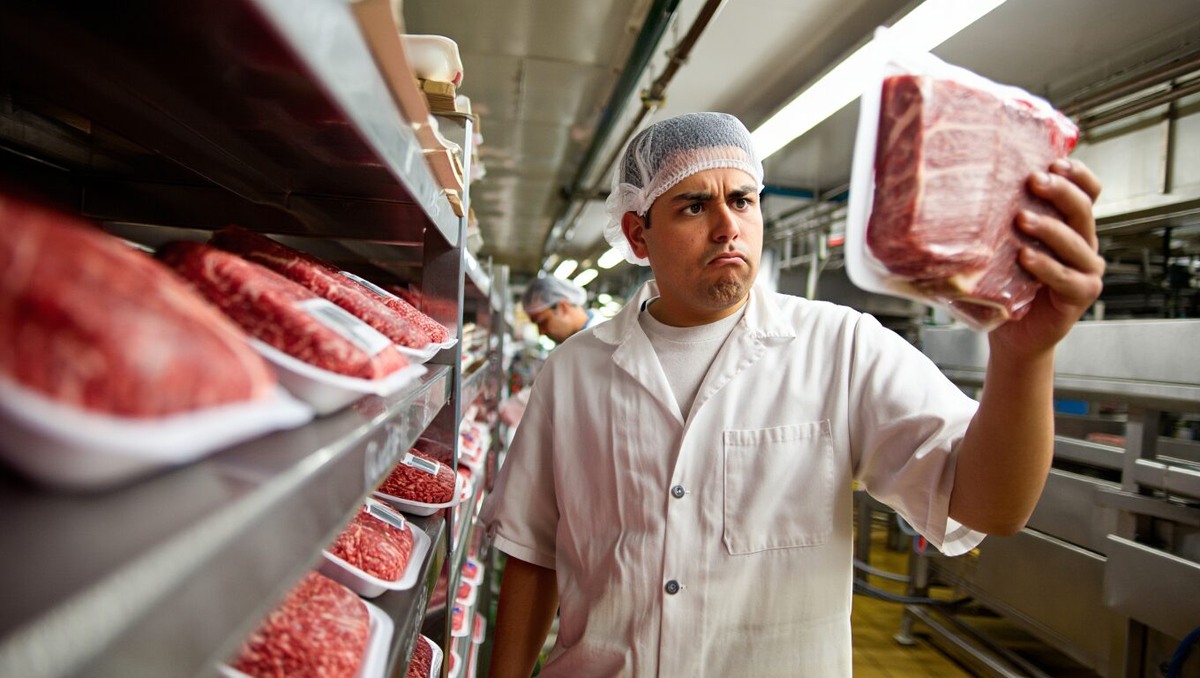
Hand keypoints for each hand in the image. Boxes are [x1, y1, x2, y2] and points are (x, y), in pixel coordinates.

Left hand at [989, 158, 1104, 356]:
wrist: (1012, 333)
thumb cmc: (1004, 284)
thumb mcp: (1003, 245)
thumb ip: (1001, 220)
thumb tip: (962, 185)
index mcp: (1071, 225)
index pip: (1088, 190)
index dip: (1077, 174)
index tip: (1053, 161)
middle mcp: (1084, 242)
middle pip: (1083, 209)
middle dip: (1060, 191)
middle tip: (1033, 180)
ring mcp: (1087, 269)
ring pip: (1075, 241)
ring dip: (1049, 228)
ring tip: (1021, 219)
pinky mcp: (1081, 294)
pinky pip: (1066, 277)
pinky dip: (1046, 267)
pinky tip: (1025, 258)